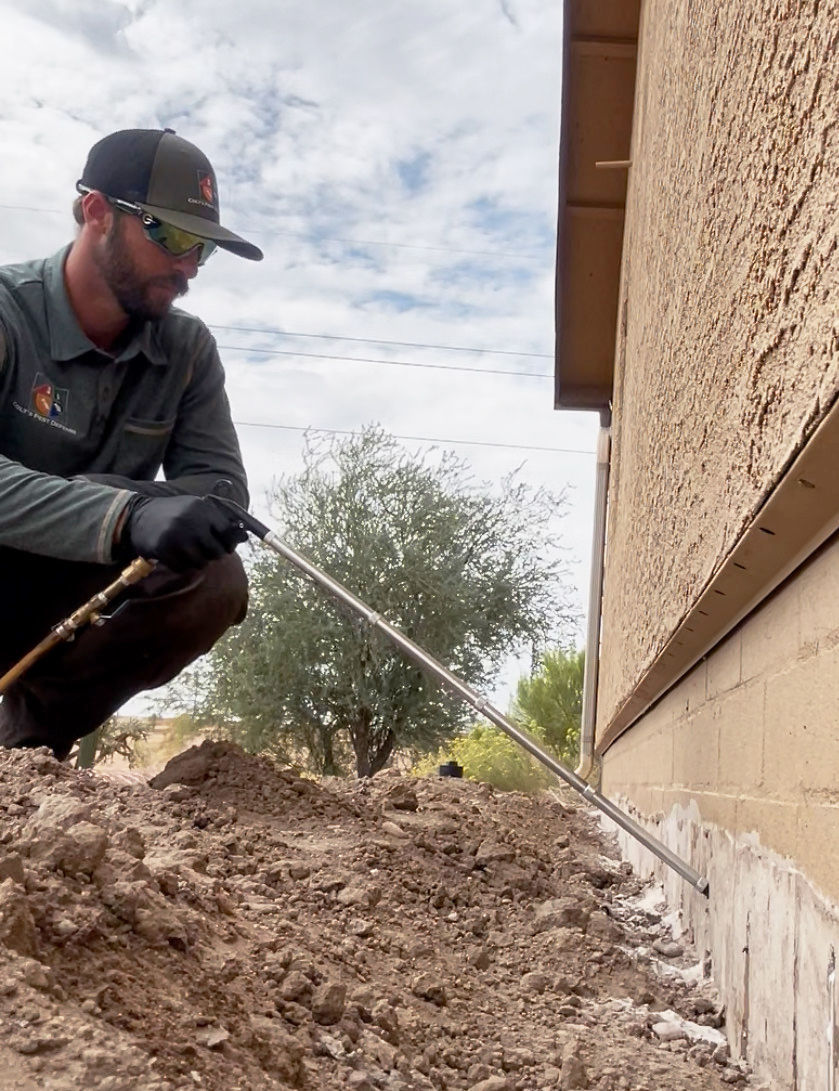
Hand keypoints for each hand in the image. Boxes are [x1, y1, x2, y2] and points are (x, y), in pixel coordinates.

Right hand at [119, 495, 247, 570]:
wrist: (138, 515)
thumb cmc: (173, 513)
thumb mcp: (195, 509)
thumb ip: (218, 522)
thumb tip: (245, 537)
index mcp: (202, 508)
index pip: (227, 533)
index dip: (228, 543)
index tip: (224, 547)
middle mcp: (191, 521)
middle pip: (216, 551)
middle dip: (213, 555)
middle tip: (204, 552)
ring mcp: (177, 536)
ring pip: (201, 562)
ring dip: (197, 562)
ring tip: (188, 553)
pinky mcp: (163, 549)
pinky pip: (183, 568)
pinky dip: (181, 566)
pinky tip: (175, 556)